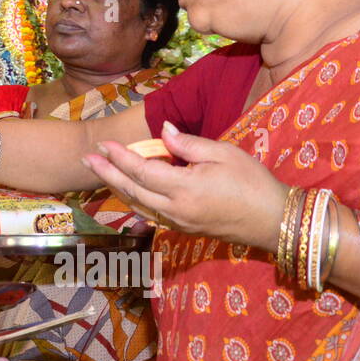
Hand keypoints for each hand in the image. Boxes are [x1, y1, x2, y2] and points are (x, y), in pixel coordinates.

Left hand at [79, 121, 289, 250]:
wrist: (274, 220)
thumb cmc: (253, 182)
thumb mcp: (224, 154)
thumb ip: (188, 143)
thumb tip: (163, 130)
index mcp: (184, 189)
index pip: (141, 170)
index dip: (119, 157)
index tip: (102, 145)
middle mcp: (175, 210)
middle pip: (131, 190)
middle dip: (107, 173)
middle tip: (86, 159)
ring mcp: (178, 223)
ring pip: (137, 205)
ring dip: (116, 188)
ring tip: (99, 172)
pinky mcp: (183, 229)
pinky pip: (150, 214)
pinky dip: (134, 201)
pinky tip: (126, 192)